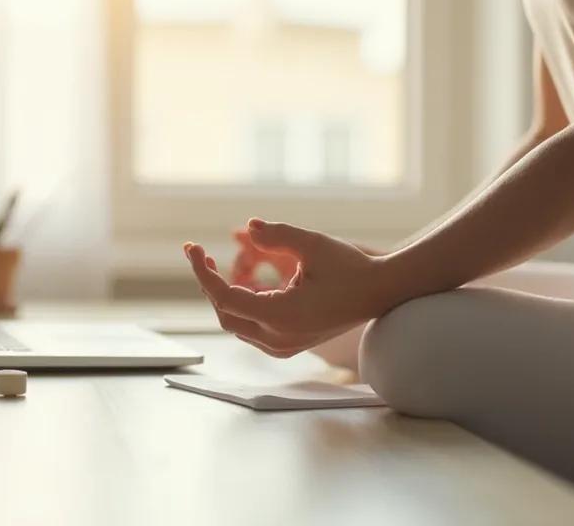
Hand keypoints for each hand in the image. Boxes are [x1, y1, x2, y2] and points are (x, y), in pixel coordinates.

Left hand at [185, 219, 400, 357]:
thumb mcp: (313, 244)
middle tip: (202, 255)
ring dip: (223, 296)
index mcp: (280, 315)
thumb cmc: (351, 267)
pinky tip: (241, 284)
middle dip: (209, 284)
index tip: (192, 248)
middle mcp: (277, 338)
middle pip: (225, 314)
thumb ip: (277, 235)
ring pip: (236, 324)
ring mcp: (283, 347)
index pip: (223, 297)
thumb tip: (248, 227)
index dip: (202, 272)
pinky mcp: (288, 345)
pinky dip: (240, 307)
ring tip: (218, 266)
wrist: (381, 293)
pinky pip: (251, 329)